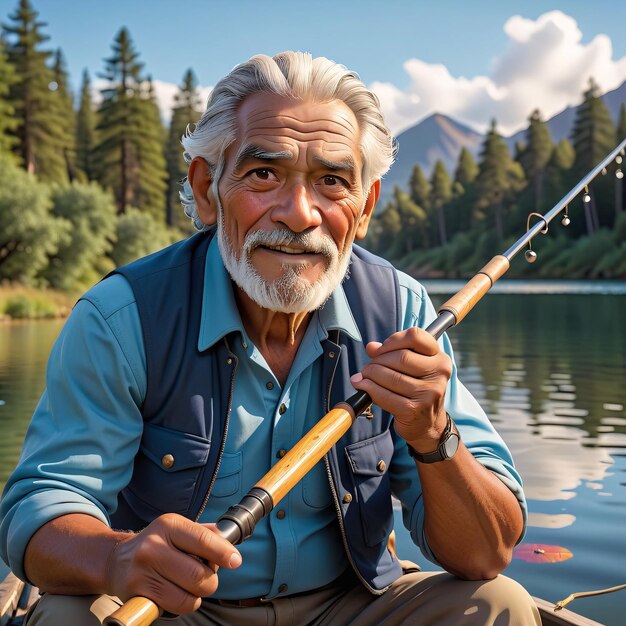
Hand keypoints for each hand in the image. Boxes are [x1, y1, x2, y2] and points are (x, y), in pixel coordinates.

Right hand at [106, 513, 241, 614]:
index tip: (235, 561)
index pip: (204, 540)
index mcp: (169, 525)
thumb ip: (203, 534)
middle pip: (199, 574)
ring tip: (187, 587)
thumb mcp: (177, 529)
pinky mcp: (137, 594)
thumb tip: (228, 542)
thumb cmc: (155, 544)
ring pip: (189, 597)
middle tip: (206, 578)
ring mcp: (143, 571)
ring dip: (196, 596)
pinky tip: (173, 594)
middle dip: (210, 581)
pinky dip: (181, 605)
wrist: (115, 560)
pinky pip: (173, 608)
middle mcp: (154, 546)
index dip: (224, 553)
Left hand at [350, 327, 451, 450]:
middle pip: (401, 356)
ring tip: (363, 377)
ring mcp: (428, 393)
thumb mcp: (411, 369)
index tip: (381, 349)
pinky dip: (369, 389)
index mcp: (439, 358)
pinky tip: (363, 387)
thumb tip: (371, 347)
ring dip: (370, 374)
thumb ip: (392, 353)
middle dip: (378, 360)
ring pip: (391, 376)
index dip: (394, 340)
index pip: (416, 336)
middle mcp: (438, 374)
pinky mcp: (414, 409)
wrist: (427, 425)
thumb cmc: (416, 392)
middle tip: (368, 367)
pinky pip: (384, 395)